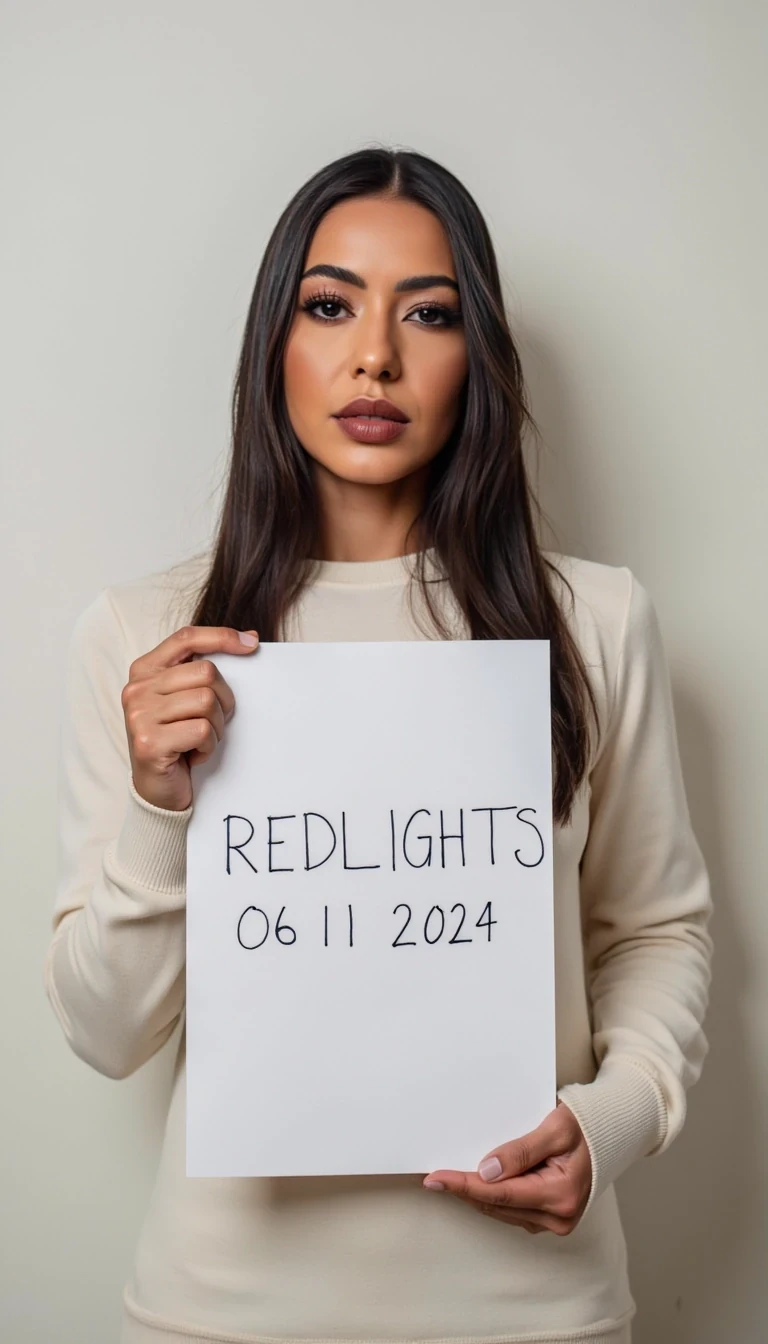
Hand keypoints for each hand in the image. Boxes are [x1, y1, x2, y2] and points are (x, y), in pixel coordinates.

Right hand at [121, 624, 259, 810]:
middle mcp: (137, 689)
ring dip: (215, 726)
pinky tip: (194, 755)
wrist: (157, 792)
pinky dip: (208, 746)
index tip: (252, 644)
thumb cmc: (176, 741)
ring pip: (207, 701)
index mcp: (144, 671)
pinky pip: (202, 730)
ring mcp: (140, 715)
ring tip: (200, 740)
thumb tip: (249, 639)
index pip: (187, 638)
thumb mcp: (182, 699)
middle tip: (212, 722)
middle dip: (223, 699)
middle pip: (206, 672)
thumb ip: (201, 671)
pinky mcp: (149, 742)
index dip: (222, 636)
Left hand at [421, 1100, 591, 1235]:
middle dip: (464, 1190)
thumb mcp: (555, 1128)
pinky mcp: (550, 1217)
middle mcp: (558, 1216)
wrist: (611, 1132)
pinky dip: (492, 1197)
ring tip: (449, 1178)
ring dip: (476, 1195)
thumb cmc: (588, 1125)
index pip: (500, 1193)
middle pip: (497, 1205)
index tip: (436, 1179)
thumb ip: (521, 1150)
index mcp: (561, 1195)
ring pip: (502, 1211)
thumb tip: (486, 1171)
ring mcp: (554, 1220)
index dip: (464, 1186)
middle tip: (433, 1177)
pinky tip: (476, 1183)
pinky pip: (512, 1210)